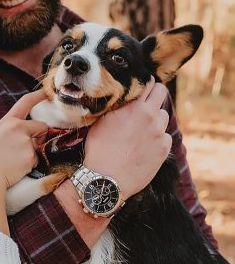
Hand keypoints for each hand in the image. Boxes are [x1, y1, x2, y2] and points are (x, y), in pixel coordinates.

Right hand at [0, 90, 48, 188]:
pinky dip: (30, 164)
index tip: (47, 91)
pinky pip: (37, 159)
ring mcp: (26, 141)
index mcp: (7, 121)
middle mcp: (18, 127)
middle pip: (41, 126)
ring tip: (13, 160)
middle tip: (24, 148)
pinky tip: (16, 167)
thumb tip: (32, 136)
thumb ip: (13, 131)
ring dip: (32, 152)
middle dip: (40, 136)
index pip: (25, 102)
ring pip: (39, 146)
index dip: (38, 95)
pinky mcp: (31, 156)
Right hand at [84, 77, 171, 198]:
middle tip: (144, 102)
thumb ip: (116, 106)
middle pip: (162, 93)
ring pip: (163, 116)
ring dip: (155, 118)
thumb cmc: (98, 150)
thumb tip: (121, 95)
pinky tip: (143, 145)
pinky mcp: (164, 149)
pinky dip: (157, 137)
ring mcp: (159, 133)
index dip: (143, 83)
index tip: (139, 86)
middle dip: (154, 94)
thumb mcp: (100, 122)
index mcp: (134, 107)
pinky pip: (165, 136)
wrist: (107, 179)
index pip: (149, 83)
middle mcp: (150, 117)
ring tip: (140, 128)